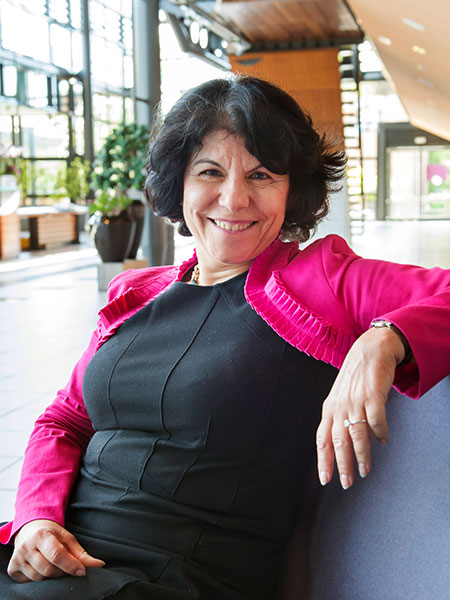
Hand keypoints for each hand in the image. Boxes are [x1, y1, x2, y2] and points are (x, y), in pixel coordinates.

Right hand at [7, 519, 104, 582]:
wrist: (29, 528)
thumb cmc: (51, 534)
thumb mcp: (68, 538)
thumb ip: (82, 553)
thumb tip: (99, 565)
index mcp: (41, 535)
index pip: (57, 555)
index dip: (71, 566)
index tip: (82, 572)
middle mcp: (26, 547)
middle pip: (48, 570)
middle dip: (62, 572)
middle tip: (67, 567)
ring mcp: (17, 558)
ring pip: (39, 578)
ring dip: (51, 576)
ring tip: (55, 566)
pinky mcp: (12, 568)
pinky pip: (29, 582)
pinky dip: (39, 579)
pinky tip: (41, 568)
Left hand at [316, 326, 405, 489]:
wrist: (370, 349)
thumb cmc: (356, 376)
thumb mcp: (341, 398)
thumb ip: (342, 420)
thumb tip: (349, 445)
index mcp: (329, 409)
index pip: (322, 439)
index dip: (323, 460)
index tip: (325, 479)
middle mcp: (339, 406)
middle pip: (338, 441)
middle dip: (341, 465)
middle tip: (346, 483)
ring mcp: (355, 400)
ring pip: (356, 434)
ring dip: (361, 455)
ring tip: (365, 470)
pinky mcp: (372, 395)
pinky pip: (376, 420)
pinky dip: (380, 433)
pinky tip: (383, 441)